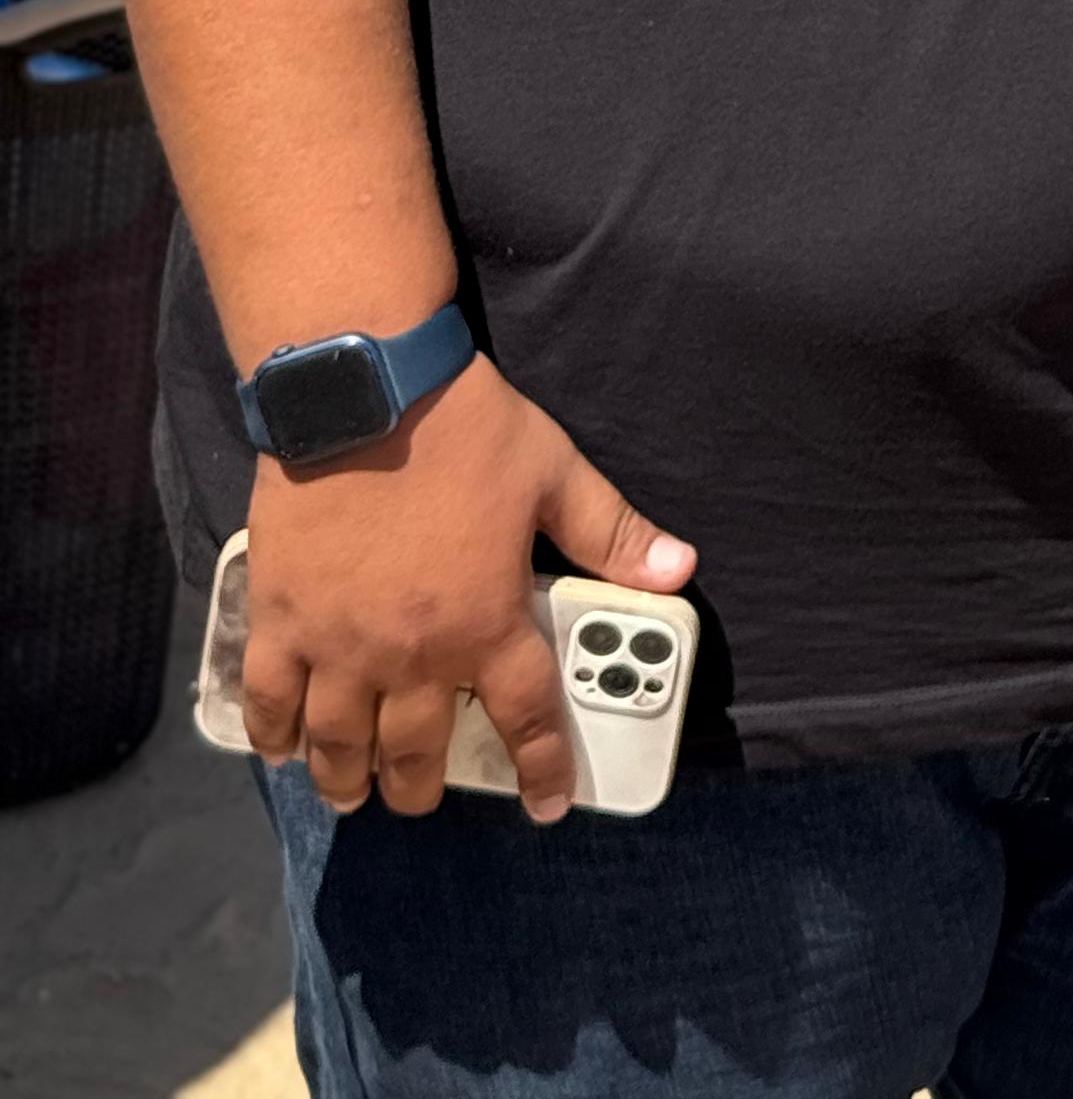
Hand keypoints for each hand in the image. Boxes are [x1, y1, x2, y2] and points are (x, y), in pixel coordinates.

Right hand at [240, 356, 694, 822]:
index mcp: (484, 623)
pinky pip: (269, 702)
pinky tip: (284, 748)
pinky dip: (273, 736)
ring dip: (348, 780)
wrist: (364, 391)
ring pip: (339, 746)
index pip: (524, 717)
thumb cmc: (464, 430)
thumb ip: (612, 531)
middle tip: (422, 794)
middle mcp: (410, 654)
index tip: (546, 805)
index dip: (540, 768)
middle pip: (415, 753)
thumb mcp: (554, 473)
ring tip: (354, 793)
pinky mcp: (279, 621)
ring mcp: (338, 645)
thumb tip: (678, 568)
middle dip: (421, 787)